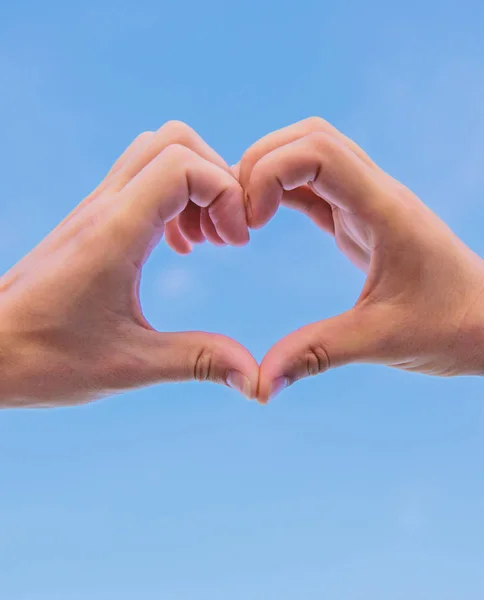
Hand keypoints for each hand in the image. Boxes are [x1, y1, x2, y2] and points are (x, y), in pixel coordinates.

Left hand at [0, 121, 257, 407]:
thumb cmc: (43, 360)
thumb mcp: (129, 366)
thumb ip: (199, 361)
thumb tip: (256, 380)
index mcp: (115, 233)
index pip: (183, 165)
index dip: (225, 193)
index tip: (236, 243)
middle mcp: (104, 208)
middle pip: (173, 140)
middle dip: (217, 178)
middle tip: (227, 234)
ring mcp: (95, 209)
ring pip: (155, 152)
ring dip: (194, 184)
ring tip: (207, 239)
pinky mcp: (92, 221)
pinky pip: (141, 180)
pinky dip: (174, 198)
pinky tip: (179, 246)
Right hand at [239, 117, 483, 401]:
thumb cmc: (451, 327)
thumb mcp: (383, 341)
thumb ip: (316, 355)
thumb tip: (258, 384)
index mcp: (384, 209)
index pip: (318, 151)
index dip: (269, 173)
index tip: (250, 224)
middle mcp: (376, 193)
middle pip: (308, 137)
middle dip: (259, 164)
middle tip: (236, 217)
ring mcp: (368, 202)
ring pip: (310, 154)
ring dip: (267, 174)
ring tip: (242, 219)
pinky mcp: (361, 219)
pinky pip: (314, 187)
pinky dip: (280, 193)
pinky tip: (259, 222)